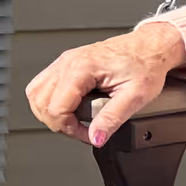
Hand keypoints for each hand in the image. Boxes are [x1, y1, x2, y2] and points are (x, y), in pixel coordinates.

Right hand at [26, 25, 185, 146]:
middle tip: (81, 131)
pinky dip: (48, 101)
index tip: (89, 134)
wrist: (150, 47)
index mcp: (81, 68)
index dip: (70, 128)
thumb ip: (113, 119)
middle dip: (58, 124)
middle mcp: (67, 62)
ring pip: (35, 94)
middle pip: (40, 102)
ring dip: (48, 113)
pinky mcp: (64, 64)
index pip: (56, 108)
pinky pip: (41, 85)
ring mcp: (63, 62)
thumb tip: (96, 138)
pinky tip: (66, 108)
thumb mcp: (136, 96)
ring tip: (72, 121)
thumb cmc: (145, 65)